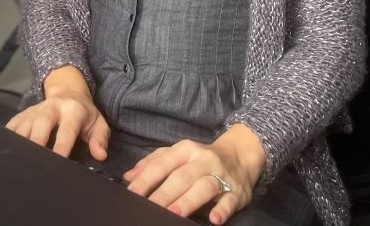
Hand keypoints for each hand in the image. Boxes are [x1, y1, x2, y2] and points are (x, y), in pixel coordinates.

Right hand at [4, 66, 109, 159]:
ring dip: (21, 141)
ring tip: (20, 159)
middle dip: (37, 140)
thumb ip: (100, 139)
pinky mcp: (23, 113)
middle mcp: (52, 107)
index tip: (59, 159)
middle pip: (42, 122)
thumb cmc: (84, 114)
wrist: (68, 92)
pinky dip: (9, 137)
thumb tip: (99, 155)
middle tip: (34, 159)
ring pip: (25, 124)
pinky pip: (13, 124)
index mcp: (73, 110)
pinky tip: (8, 150)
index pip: (67, 129)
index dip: (62, 144)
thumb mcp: (99, 123)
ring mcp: (35, 109)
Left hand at [122, 124, 265, 223]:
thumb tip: (129, 177)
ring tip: (174, 213)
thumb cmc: (200, 157)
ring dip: (189, 201)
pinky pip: (229, 201)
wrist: (241, 154)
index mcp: (185, 150)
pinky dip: (222, 210)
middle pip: (181, 177)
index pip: (163, 163)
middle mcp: (203, 160)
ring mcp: (221, 175)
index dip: (147, 178)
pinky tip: (213, 219)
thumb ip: (152, 163)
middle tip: (150, 206)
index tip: (133, 192)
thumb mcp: (177, 154)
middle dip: (165, 193)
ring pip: (204, 187)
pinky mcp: (237, 191)